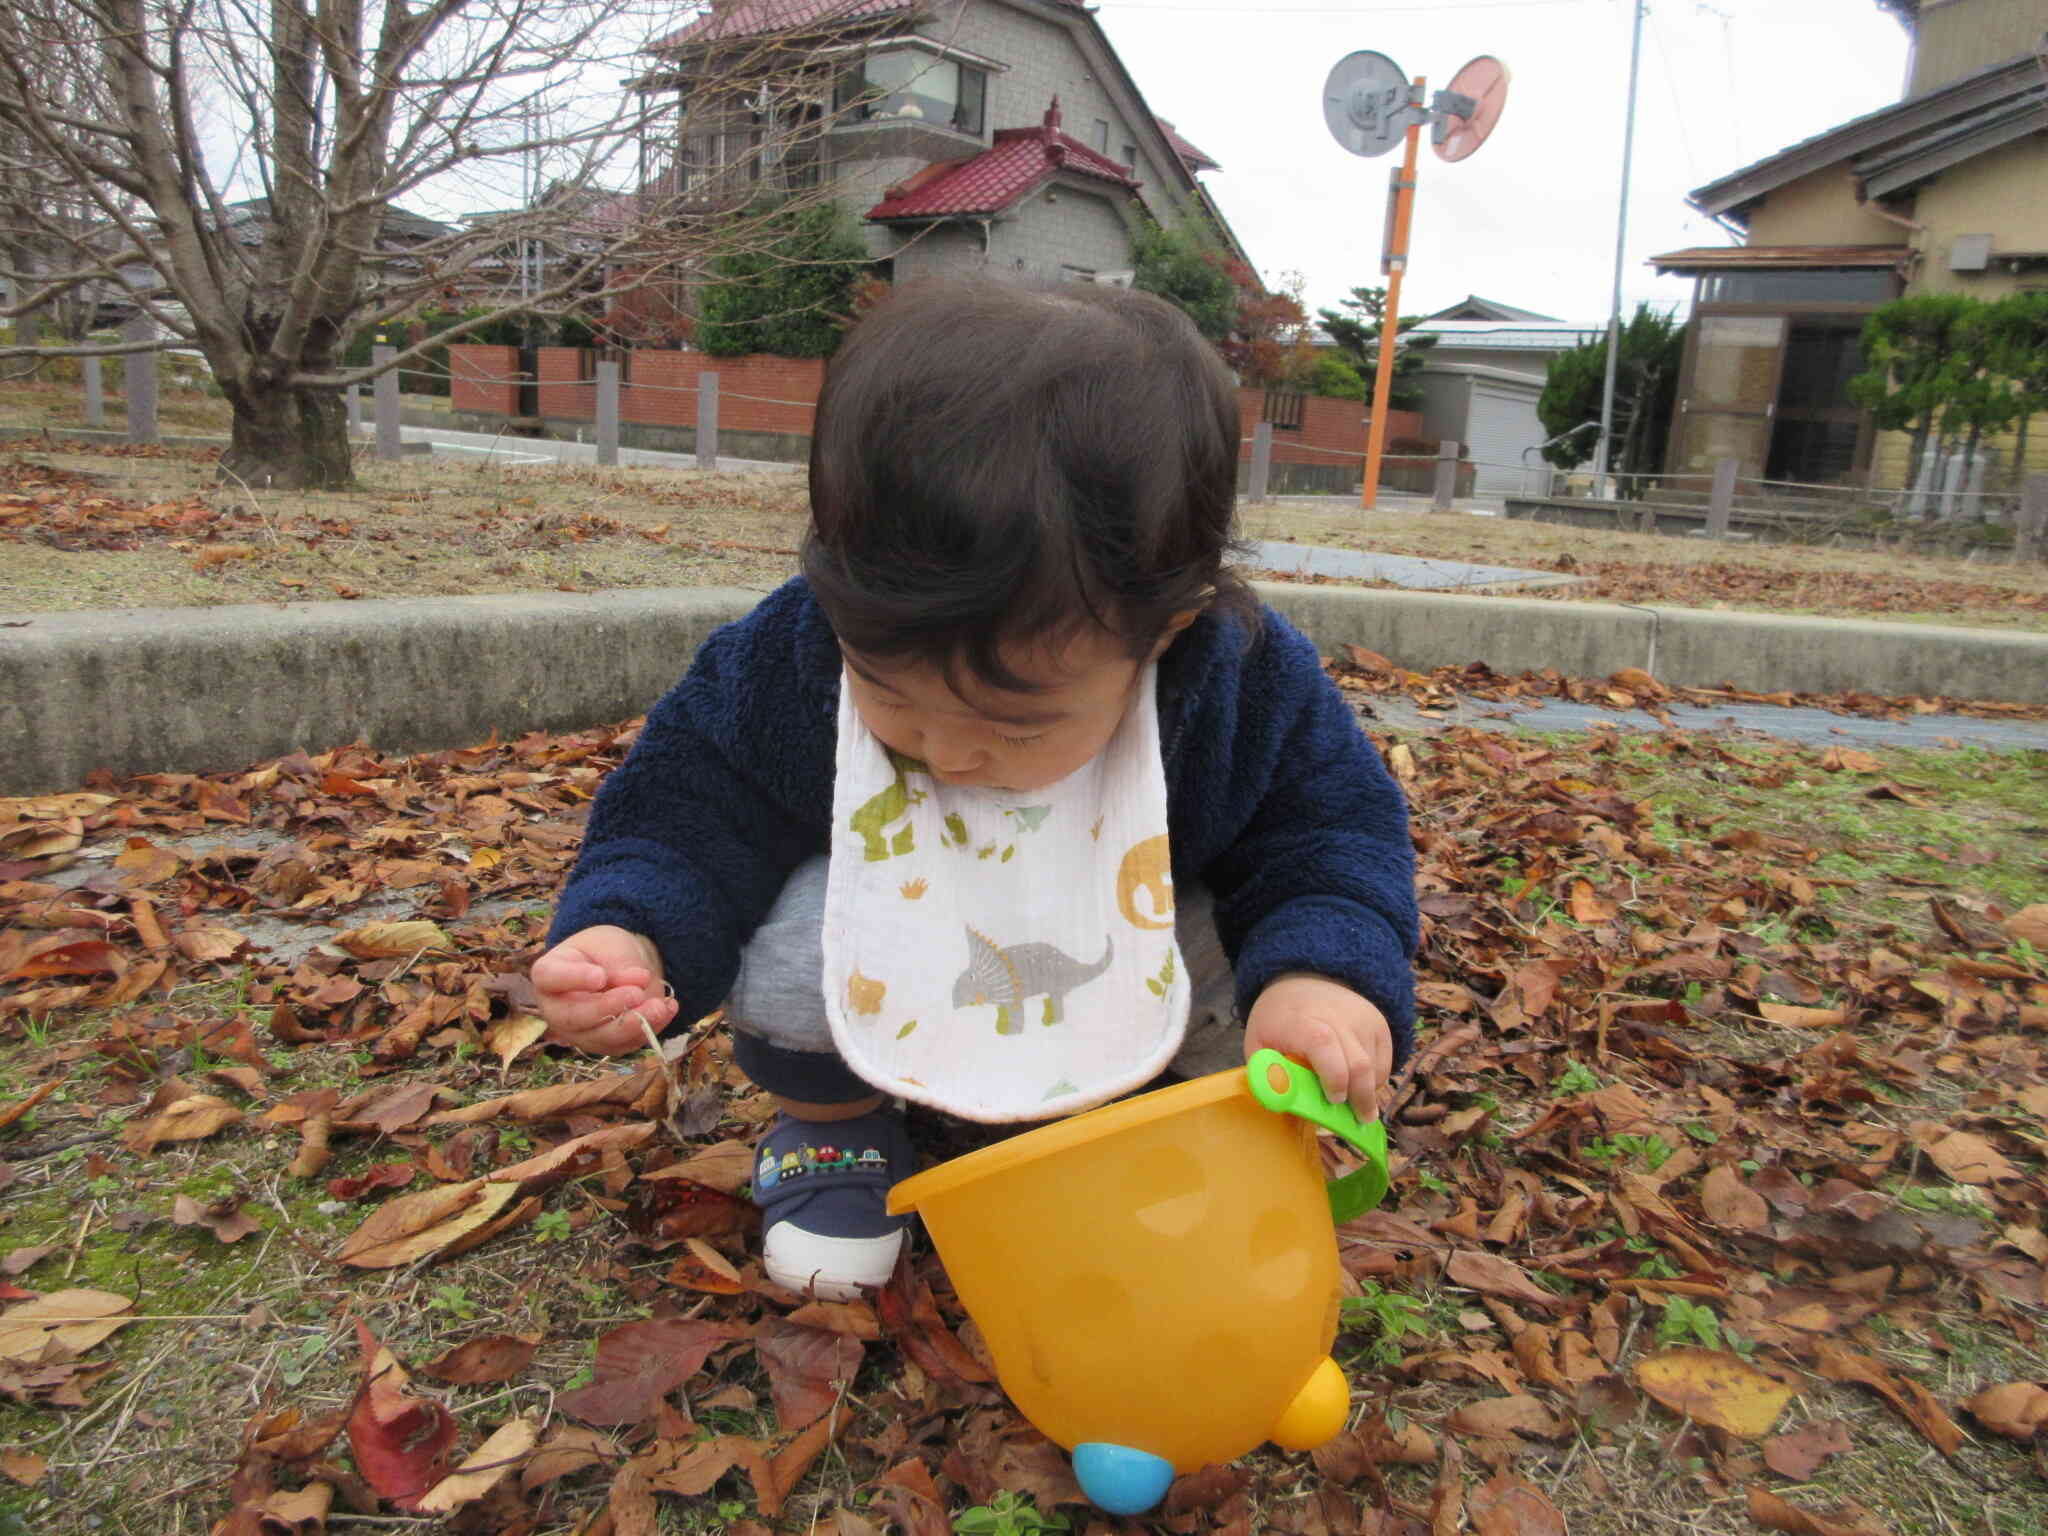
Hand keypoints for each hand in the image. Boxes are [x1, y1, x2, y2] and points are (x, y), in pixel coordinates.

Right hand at [532, 925, 679, 1054]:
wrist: (616, 967)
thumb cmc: (604, 951)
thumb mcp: (611, 944)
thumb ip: (620, 963)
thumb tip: (638, 984)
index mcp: (549, 974)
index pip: (551, 978)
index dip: (574, 979)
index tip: (600, 976)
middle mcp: (556, 1009)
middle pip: (575, 1016)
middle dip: (609, 1008)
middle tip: (637, 993)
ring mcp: (578, 1032)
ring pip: (602, 1038)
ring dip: (633, 1025)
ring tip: (660, 1006)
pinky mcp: (604, 1044)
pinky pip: (625, 1044)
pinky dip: (650, 1028)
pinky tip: (668, 1009)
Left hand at [1244, 973, 1391, 1120]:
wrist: (1303, 980)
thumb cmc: (1278, 1020)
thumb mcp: (1259, 1044)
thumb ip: (1268, 1076)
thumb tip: (1284, 1108)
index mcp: (1302, 1022)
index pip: (1324, 1046)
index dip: (1333, 1078)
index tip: (1332, 1101)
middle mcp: (1339, 1017)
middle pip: (1359, 1065)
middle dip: (1360, 1100)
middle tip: (1358, 1122)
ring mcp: (1363, 1019)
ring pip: (1375, 1068)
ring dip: (1366, 1092)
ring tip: (1353, 1103)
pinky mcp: (1379, 1024)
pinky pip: (1384, 1062)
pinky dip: (1374, 1080)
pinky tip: (1357, 1083)